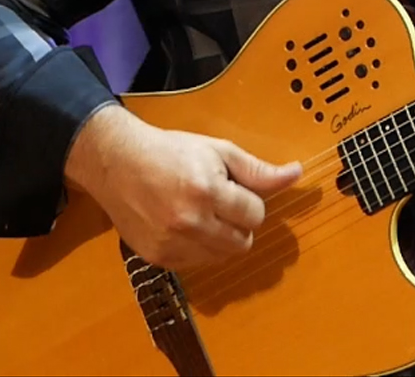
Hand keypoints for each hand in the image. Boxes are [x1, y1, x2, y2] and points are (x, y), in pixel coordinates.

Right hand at [63, 106, 302, 270]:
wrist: (117, 164)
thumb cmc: (172, 152)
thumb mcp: (219, 151)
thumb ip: (258, 170)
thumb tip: (296, 174)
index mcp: (207, 191)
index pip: (255, 214)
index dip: (249, 201)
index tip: (233, 189)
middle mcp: (189, 222)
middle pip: (242, 241)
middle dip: (239, 222)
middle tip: (220, 203)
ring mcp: (171, 244)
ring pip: (222, 256)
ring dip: (222, 238)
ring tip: (203, 213)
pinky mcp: (158, 258)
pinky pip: (197, 263)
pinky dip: (199, 249)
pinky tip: (185, 226)